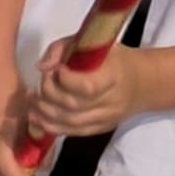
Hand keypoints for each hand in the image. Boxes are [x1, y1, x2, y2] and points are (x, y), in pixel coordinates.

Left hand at [30, 40, 147, 138]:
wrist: (142, 82)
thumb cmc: (110, 57)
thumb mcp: (90, 42)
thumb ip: (62, 49)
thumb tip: (42, 67)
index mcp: (113, 75)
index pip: (87, 87)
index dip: (66, 81)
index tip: (55, 70)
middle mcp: (111, 101)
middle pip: (74, 107)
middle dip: (49, 97)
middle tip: (36, 86)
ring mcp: (107, 119)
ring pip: (71, 123)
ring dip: (45, 115)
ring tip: (32, 103)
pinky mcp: (101, 129)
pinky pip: (74, 133)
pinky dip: (53, 128)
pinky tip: (37, 120)